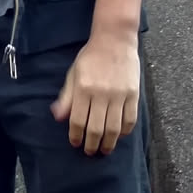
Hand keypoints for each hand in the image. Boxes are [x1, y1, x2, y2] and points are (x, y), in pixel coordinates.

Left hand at [50, 34, 139, 156]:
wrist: (114, 40)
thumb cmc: (91, 57)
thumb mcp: (73, 74)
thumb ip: (66, 97)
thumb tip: (58, 118)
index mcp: (84, 89)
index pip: (78, 120)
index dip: (76, 136)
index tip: (75, 143)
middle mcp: (101, 94)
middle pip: (96, 128)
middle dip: (92, 144)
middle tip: (90, 152)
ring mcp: (119, 95)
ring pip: (114, 128)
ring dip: (109, 143)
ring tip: (104, 150)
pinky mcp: (133, 94)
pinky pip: (130, 119)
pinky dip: (124, 131)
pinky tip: (119, 136)